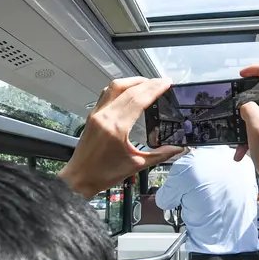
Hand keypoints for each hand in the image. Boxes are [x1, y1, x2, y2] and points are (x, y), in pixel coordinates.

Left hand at [59, 77, 181, 197]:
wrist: (80, 178)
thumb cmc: (104, 174)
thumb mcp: (136, 165)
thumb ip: (160, 155)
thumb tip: (178, 149)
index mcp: (116, 128)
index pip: (138, 99)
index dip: (154, 88)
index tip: (166, 83)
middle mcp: (105, 116)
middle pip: (129, 89)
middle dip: (148, 83)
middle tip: (162, 83)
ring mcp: (97, 114)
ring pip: (115, 87)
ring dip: (133, 82)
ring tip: (147, 84)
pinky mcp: (92, 115)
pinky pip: (106, 93)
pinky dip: (120, 88)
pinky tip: (129, 91)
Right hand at [232, 64, 258, 191]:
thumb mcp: (256, 129)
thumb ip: (249, 110)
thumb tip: (247, 105)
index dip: (258, 69)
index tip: (242, 75)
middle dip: (248, 105)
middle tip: (236, 117)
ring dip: (249, 126)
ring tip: (239, 145)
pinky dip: (255, 136)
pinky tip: (245, 152)